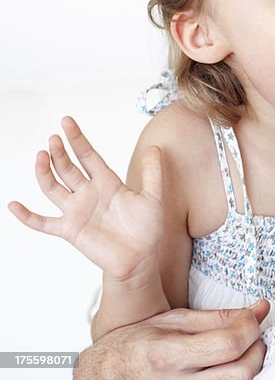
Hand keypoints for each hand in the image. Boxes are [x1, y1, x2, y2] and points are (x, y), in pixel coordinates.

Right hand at [8, 116, 163, 282]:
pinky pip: (43, 223)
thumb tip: (155, 146)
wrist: (141, 258)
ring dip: (45, 173)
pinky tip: (13, 205)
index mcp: (107, 183)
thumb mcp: (153, 197)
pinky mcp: (70, 230)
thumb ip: (153, 172)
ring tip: (41, 156)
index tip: (66, 122)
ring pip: (53, 188)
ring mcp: (77, 211)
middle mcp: (89, 194)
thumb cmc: (147, 229)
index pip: (88, 156)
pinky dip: (27, 216)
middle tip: (54, 138)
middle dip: (60, 153)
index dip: (77, 139)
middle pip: (68, 168)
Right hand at [75, 301, 269, 379]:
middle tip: (250, 334)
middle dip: (256, 349)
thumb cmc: (136, 345)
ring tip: (240, 350)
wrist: (107, 374)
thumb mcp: (174, 320)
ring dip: (249, 365)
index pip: (229, 344)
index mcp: (169, 355)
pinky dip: (235, 378)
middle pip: (242, 372)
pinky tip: (230, 365)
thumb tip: (260, 309)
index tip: (251, 317)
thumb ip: (220, 317)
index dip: (250, 327)